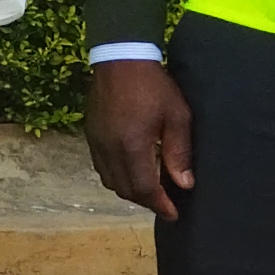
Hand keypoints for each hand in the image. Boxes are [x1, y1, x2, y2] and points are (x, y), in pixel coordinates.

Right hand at [86, 56, 195, 221]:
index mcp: (132, 147)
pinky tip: (131, 169)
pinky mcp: (91, 136)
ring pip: (110, 181)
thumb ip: (179, 152)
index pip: (145, 189)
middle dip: (146, 201)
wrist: (119, 59)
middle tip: (165, 203)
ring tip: (149, 189)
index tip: (173, 214)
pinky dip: (117, 176)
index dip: (160, 205)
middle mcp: (110, 150)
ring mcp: (96, 144)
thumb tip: (184, 184)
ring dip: (130, 190)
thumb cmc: (154, 86)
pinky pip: (102, 168)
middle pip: (125, 190)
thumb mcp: (177, 116)